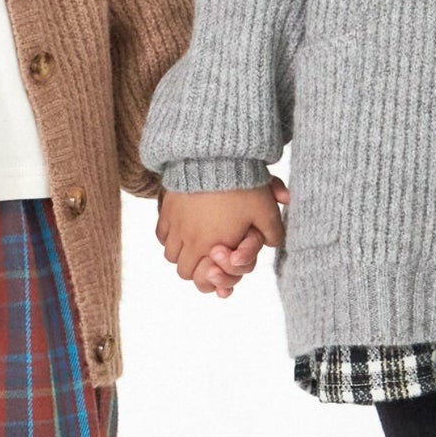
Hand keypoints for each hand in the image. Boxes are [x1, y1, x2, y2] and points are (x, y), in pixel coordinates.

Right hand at [156, 179, 286, 288]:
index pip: (200, 279)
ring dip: (181, 253)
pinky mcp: (167, 207)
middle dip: (195, 268)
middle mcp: (189, 239)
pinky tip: (182, 227)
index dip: (208, 280)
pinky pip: (161, 233)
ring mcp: (175, 224)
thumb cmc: (242, 185)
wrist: (214, 156)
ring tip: (194, 243)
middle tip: (206, 257)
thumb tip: (272, 243)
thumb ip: (273, 232)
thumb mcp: (266, 210)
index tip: (216, 269)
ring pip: (169, 253)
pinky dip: (170, 236)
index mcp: (211, 246)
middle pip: (182, 270)